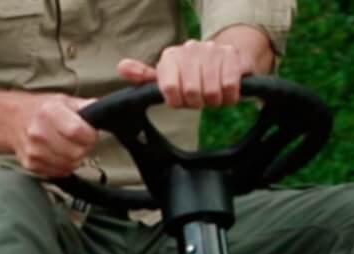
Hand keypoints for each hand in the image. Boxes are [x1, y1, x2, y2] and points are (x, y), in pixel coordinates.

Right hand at [10, 93, 97, 176]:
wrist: (10, 119)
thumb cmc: (40, 110)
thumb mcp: (62, 100)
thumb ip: (84, 107)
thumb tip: (103, 110)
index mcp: (50, 112)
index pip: (78, 132)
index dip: (89, 135)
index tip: (89, 132)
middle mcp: (40, 133)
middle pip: (77, 153)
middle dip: (83, 148)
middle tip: (78, 140)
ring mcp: (35, 151)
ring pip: (70, 165)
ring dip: (74, 158)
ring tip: (67, 146)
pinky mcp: (33, 165)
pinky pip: (60, 172)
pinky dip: (63, 165)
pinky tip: (58, 154)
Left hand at [118, 39, 253, 108]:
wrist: (227, 56)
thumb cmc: (194, 73)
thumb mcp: (168, 76)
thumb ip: (145, 77)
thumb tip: (122, 68)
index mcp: (171, 56)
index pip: (170, 90)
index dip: (178, 102)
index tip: (182, 100)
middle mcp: (190, 49)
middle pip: (192, 94)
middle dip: (197, 103)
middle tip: (199, 98)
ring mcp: (212, 51)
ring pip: (211, 94)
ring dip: (214, 101)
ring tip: (213, 93)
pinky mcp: (232, 57)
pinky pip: (229, 89)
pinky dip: (229, 97)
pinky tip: (226, 91)